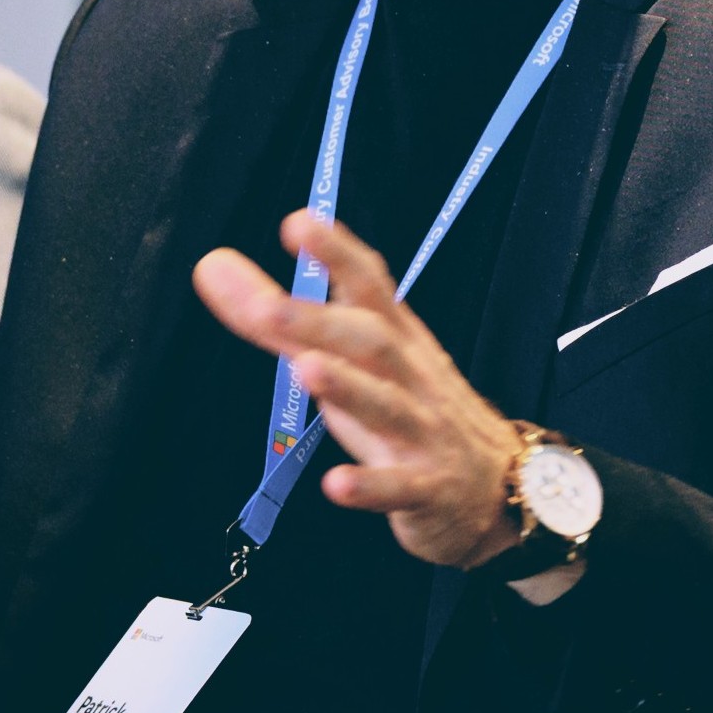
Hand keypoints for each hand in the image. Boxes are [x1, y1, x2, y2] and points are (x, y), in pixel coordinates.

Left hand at [192, 211, 525, 569]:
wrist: (500, 483)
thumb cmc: (411, 407)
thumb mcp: (354, 360)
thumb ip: (283, 319)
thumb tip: (212, 266)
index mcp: (396, 339)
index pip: (370, 286)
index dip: (337, 253)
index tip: (298, 223)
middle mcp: (411, 377)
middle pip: (371, 342)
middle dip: (320, 321)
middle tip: (266, 307)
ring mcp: (423, 433)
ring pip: (386, 407)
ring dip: (347, 388)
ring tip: (304, 370)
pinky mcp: (427, 489)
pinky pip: (399, 488)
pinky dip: (370, 487)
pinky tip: (335, 485)